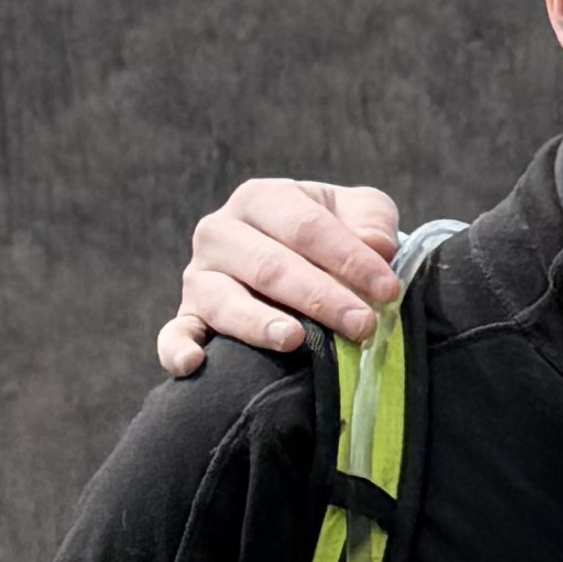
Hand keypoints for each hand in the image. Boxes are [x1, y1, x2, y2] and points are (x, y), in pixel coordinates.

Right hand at [158, 179, 403, 378]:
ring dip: (258, 323)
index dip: (349, 258)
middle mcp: (221, 232)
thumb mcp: (360, 213)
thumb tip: (377, 245)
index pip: (306, 227)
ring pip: (223, 299)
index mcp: (263, 198)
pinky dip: (177, 348)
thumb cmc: (335, 236)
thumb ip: (372, 222)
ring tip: (293, 339)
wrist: (304, 263)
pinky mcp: (188, 315)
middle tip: (363, 325)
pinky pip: (174, 332)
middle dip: (319, 297)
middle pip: (269, 265)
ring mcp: (200, 276)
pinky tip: (194, 363)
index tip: (388, 290)